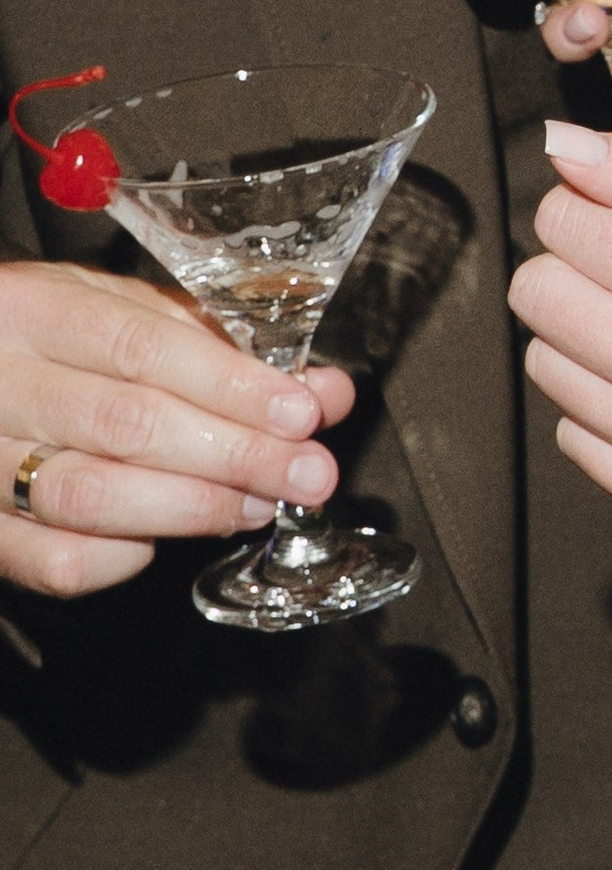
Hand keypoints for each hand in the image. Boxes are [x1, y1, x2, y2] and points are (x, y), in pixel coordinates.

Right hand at [0, 261, 353, 600]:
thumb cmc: (51, 340)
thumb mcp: (124, 312)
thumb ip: (220, 348)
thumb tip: (322, 392)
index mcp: (30, 308)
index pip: (139, 347)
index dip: (229, 385)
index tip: (300, 414)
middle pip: (124, 424)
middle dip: (234, 454)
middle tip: (305, 474)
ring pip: (90, 496)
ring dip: (193, 507)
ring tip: (258, 504)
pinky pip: (58, 561)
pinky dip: (124, 556)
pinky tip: (163, 536)